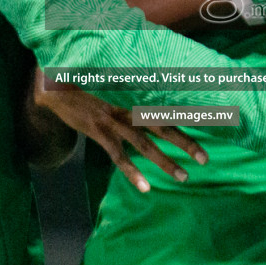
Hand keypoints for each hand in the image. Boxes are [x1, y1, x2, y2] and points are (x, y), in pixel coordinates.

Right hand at [32, 75, 208, 192]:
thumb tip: (152, 80)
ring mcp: (113, 120)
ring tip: (184, 177)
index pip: (168, 104)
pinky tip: (146, 187)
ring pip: (144, 144)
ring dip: (165, 162)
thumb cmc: (86, 79)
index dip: (190, 114)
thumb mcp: (112, 77)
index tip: (212, 122)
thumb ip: (131, 82)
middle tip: (205, 160)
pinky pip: (118, 156)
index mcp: (135, 93)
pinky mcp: (98, 131)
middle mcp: (128, 106)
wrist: (53, 83)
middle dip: (186, 143)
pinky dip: (132, 172)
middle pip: (163, 126)